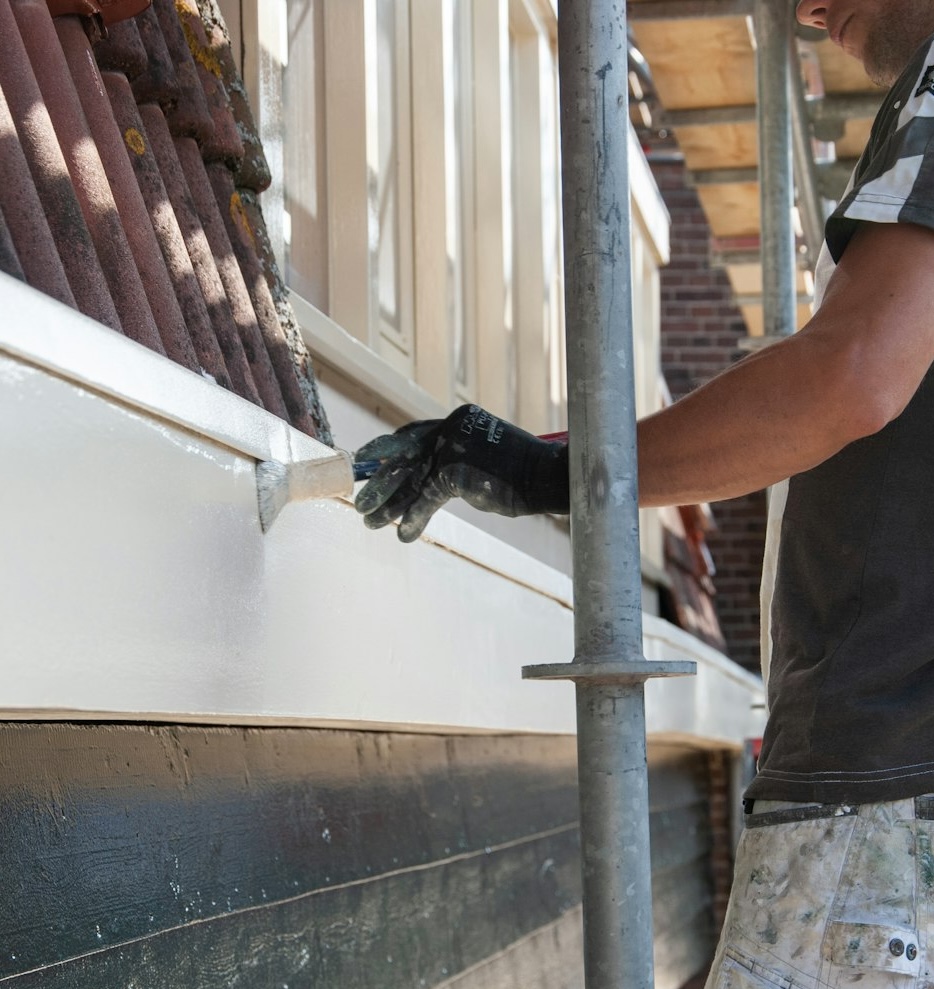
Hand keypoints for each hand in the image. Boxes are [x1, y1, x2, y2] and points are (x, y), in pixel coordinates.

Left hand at [354, 404, 568, 541]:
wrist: (546, 476)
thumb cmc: (521, 471)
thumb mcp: (483, 453)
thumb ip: (456, 456)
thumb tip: (428, 477)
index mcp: (457, 420)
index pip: (411, 434)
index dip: (387, 451)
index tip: (369, 464)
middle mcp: (450, 429)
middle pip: (402, 454)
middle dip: (377, 477)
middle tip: (358, 495)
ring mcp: (451, 450)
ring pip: (408, 479)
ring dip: (387, 503)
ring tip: (369, 520)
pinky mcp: (454, 474)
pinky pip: (425, 500)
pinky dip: (413, 518)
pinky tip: (403, 534)